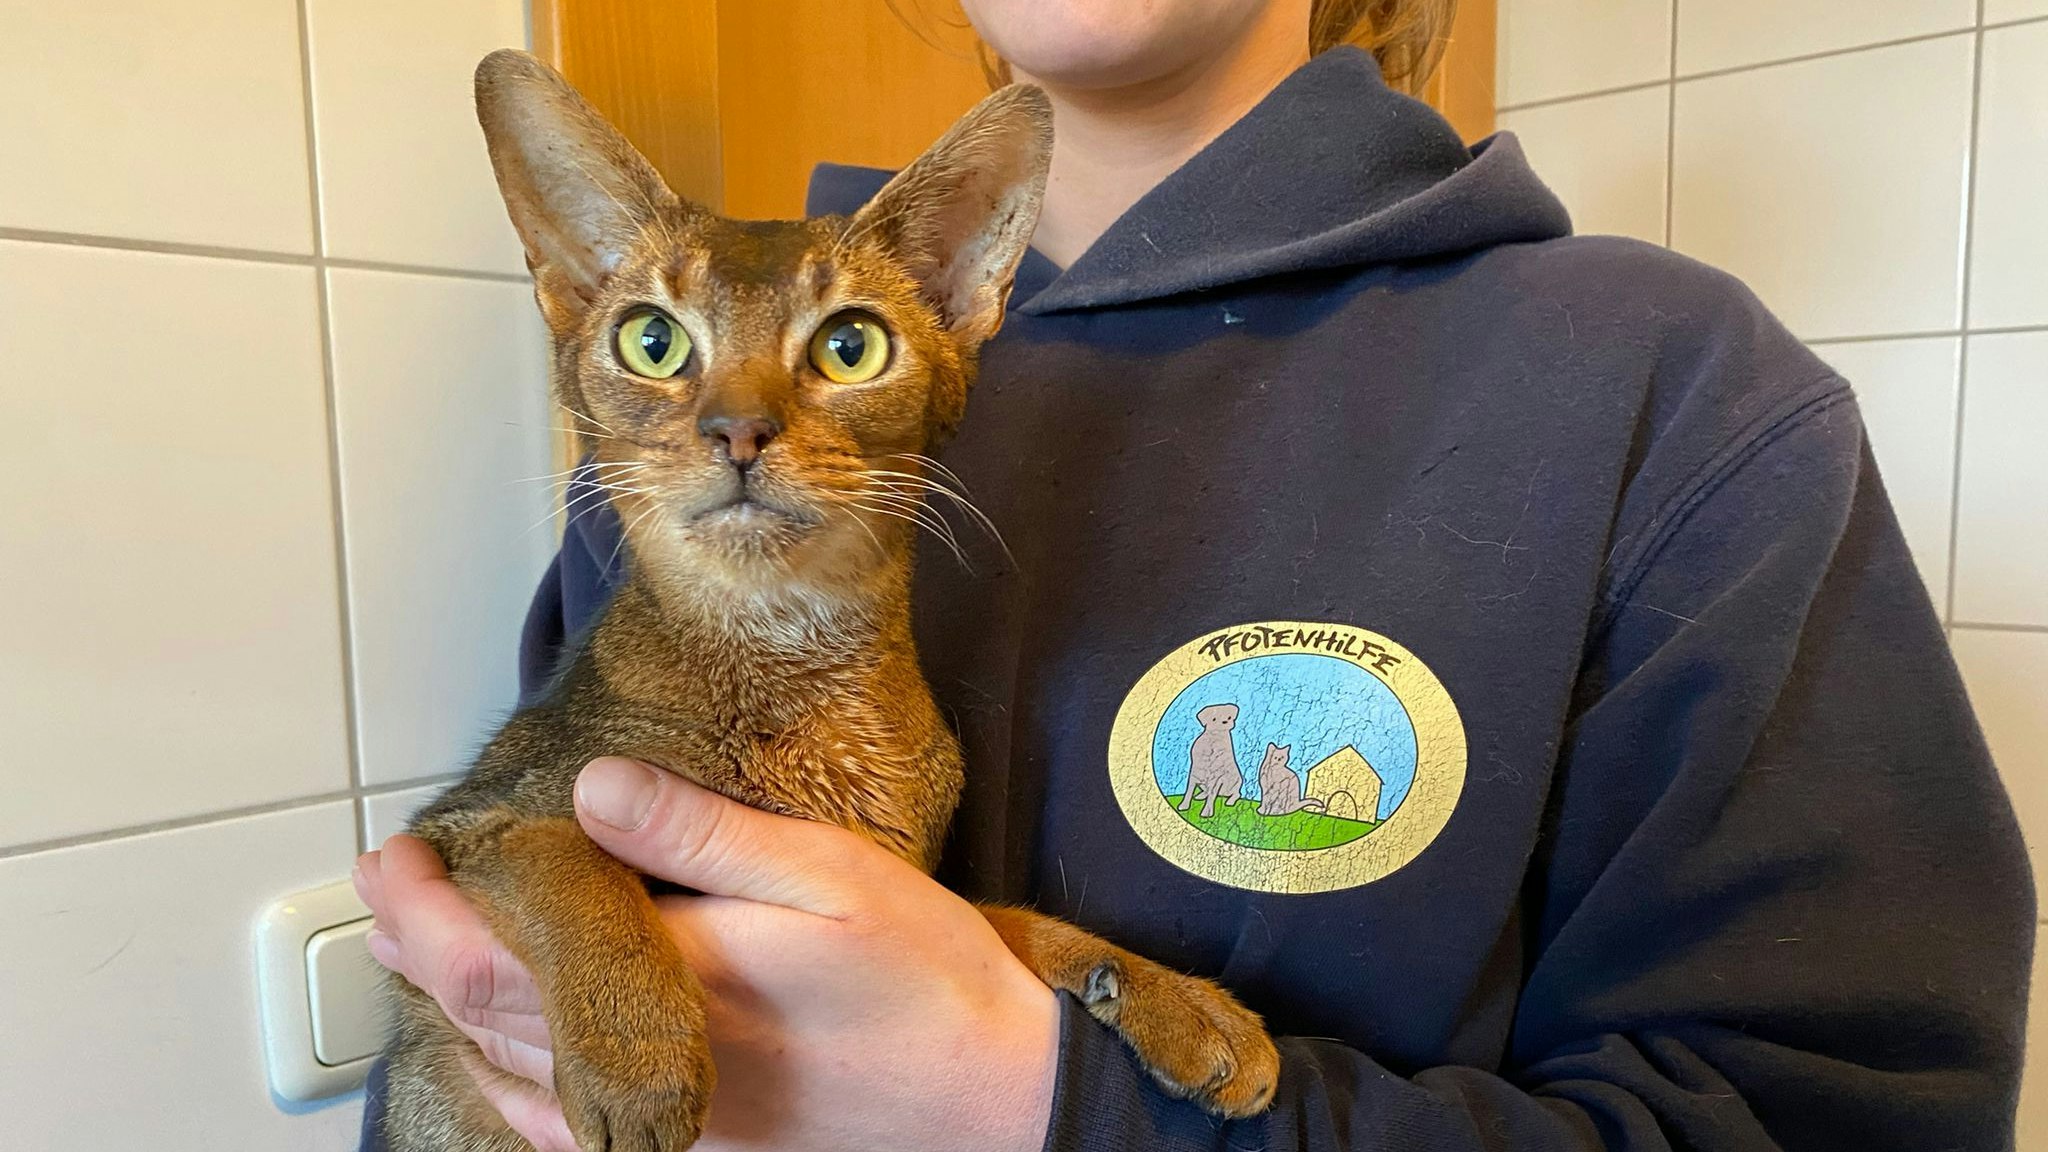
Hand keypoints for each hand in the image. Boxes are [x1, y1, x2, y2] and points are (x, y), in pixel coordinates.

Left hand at [356, 759, 1060, 1151]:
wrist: (997, 1101)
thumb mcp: (833, 875)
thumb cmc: (928, 980)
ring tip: (422, 953)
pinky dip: (508, 1089)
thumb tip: (592, 787)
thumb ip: (704, 835)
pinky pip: (562, 1132)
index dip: (422, 911)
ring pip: (512, 1080)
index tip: (395, 854)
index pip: (495, 962)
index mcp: (676, 986)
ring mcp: (669, 1122)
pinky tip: (506, 1061)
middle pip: (483, 1021)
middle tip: (384, 888)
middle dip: (416, 948)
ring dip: (450, 1011)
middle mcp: (651, 1064)